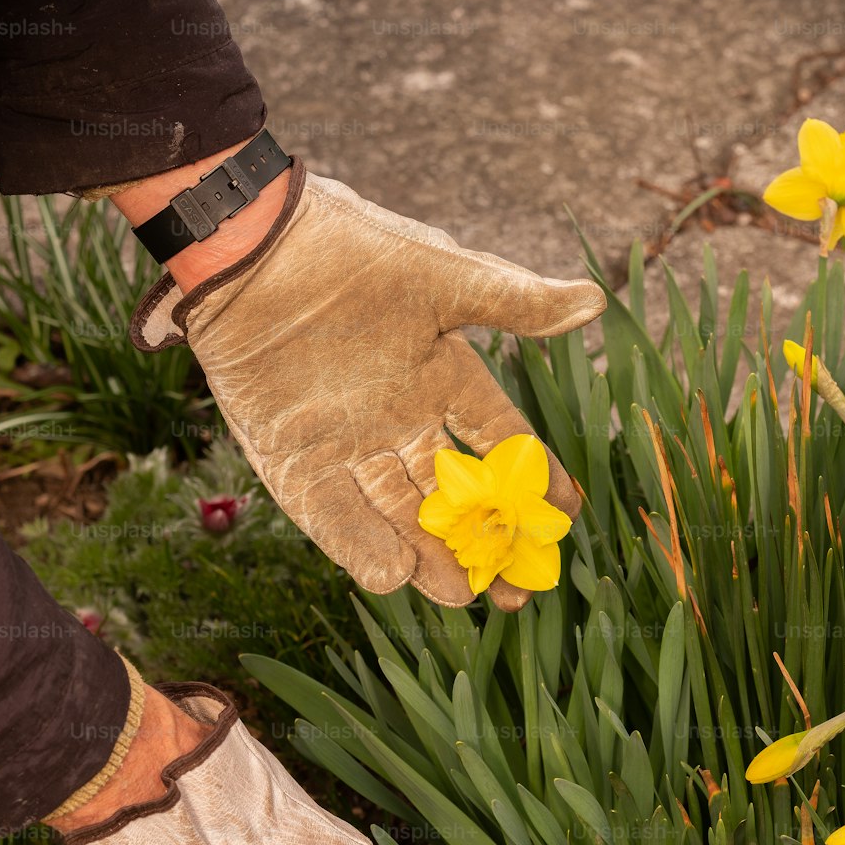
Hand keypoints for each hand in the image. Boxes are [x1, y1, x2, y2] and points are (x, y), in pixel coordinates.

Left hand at [127, 159, 605, 610]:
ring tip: (460, 597)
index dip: (534, 476)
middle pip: (450, 495)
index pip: (498, 437)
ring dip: (426, 556)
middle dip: (482, 542)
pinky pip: (331, 515)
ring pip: (396, 514)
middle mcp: (398, 420)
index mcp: (440, 375)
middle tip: (513, 592)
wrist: (249, 247)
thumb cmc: (349, 250)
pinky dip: (357, 546)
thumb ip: (512, 303)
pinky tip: (390, 580)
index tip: (566, 516)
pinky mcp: (292, 461)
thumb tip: (595, 303)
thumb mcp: (438, 276)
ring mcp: (345, 445)